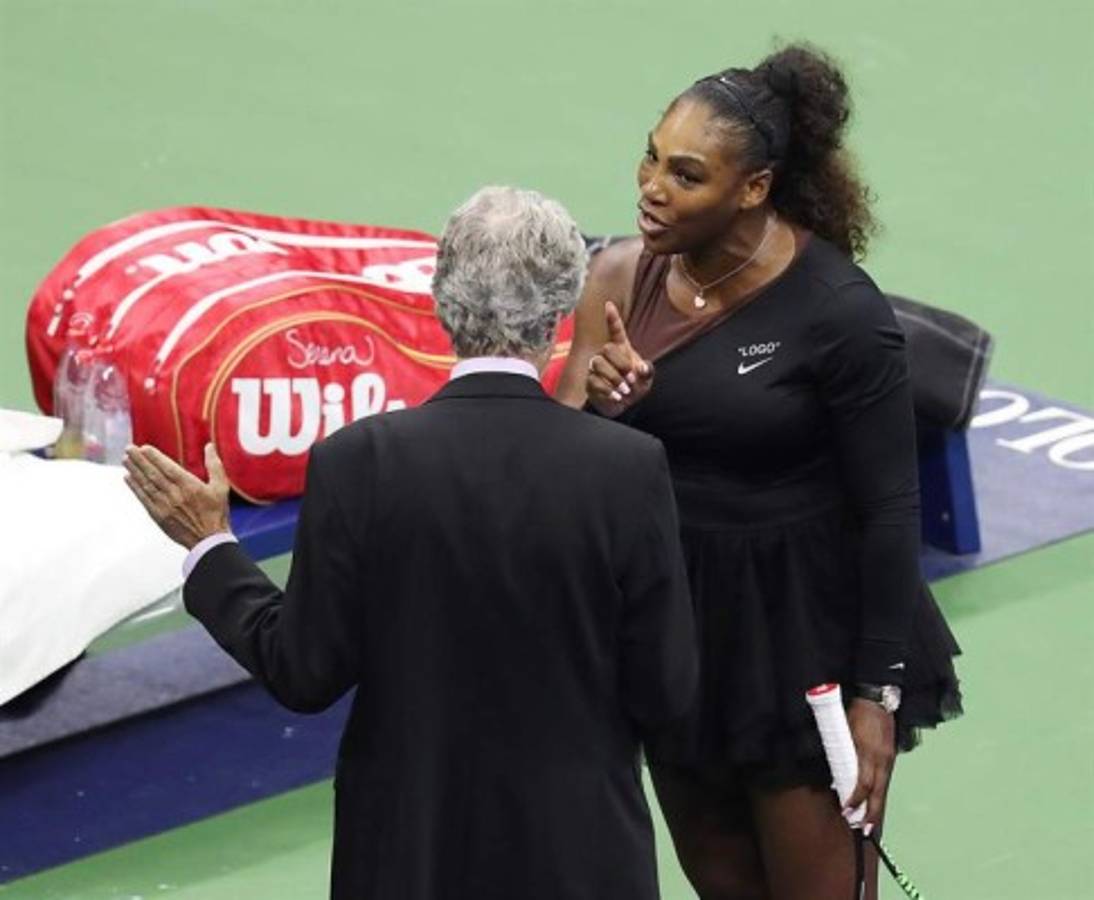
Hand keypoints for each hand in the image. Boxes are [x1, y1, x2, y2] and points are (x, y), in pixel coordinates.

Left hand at [123, 442, 231, 549]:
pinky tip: (128, 478)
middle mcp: (175, 495)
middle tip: (129, 449)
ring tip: (125, 460)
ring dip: (134, 471)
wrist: (209, 540)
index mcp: (190, 486)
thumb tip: (209, 446)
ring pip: (146, 485)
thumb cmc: (217, 513)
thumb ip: (215, 465)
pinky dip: (135, 488)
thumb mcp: (221, 487)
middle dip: (140, 460)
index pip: (168, 468)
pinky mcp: (159, 516)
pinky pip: (144, 499)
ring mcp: (165, 506)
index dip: (155, 457)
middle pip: (153, 474)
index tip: (144, 448)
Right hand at [585, 301, 653, 415]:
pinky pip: (594, 381)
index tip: (608, 304)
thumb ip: (647, 371)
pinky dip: (607, 390)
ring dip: (614, 377)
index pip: (616, 330)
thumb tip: (642, 368)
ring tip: (625, 390)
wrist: (624, 405)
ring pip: (598, 363)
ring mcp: (596, 367)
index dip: (612, 318)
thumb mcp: (646, 379)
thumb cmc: (636, 386)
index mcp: (621, 348)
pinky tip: (616, 397)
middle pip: (608, 348)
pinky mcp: (590, 381)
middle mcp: (607, 355)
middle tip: (631, 379)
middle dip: (621, 364)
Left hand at [845, 698, 895, 832]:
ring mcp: (889, 759)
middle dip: (872, 813)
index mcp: (868, 752)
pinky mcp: (891, 757)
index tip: (846, 810)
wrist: (878, 700)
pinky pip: (886, 780)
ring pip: (884, 788)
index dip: (855, 798)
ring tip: (871, 823)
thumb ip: (841, 752)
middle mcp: (882, 759)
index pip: (863, 782)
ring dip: (877, 807)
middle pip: (878, 791)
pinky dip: (880, 794)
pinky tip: (876, 803)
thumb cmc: (856, 713)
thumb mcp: (845, 731)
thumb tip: (835, 774)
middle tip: (864, 830)